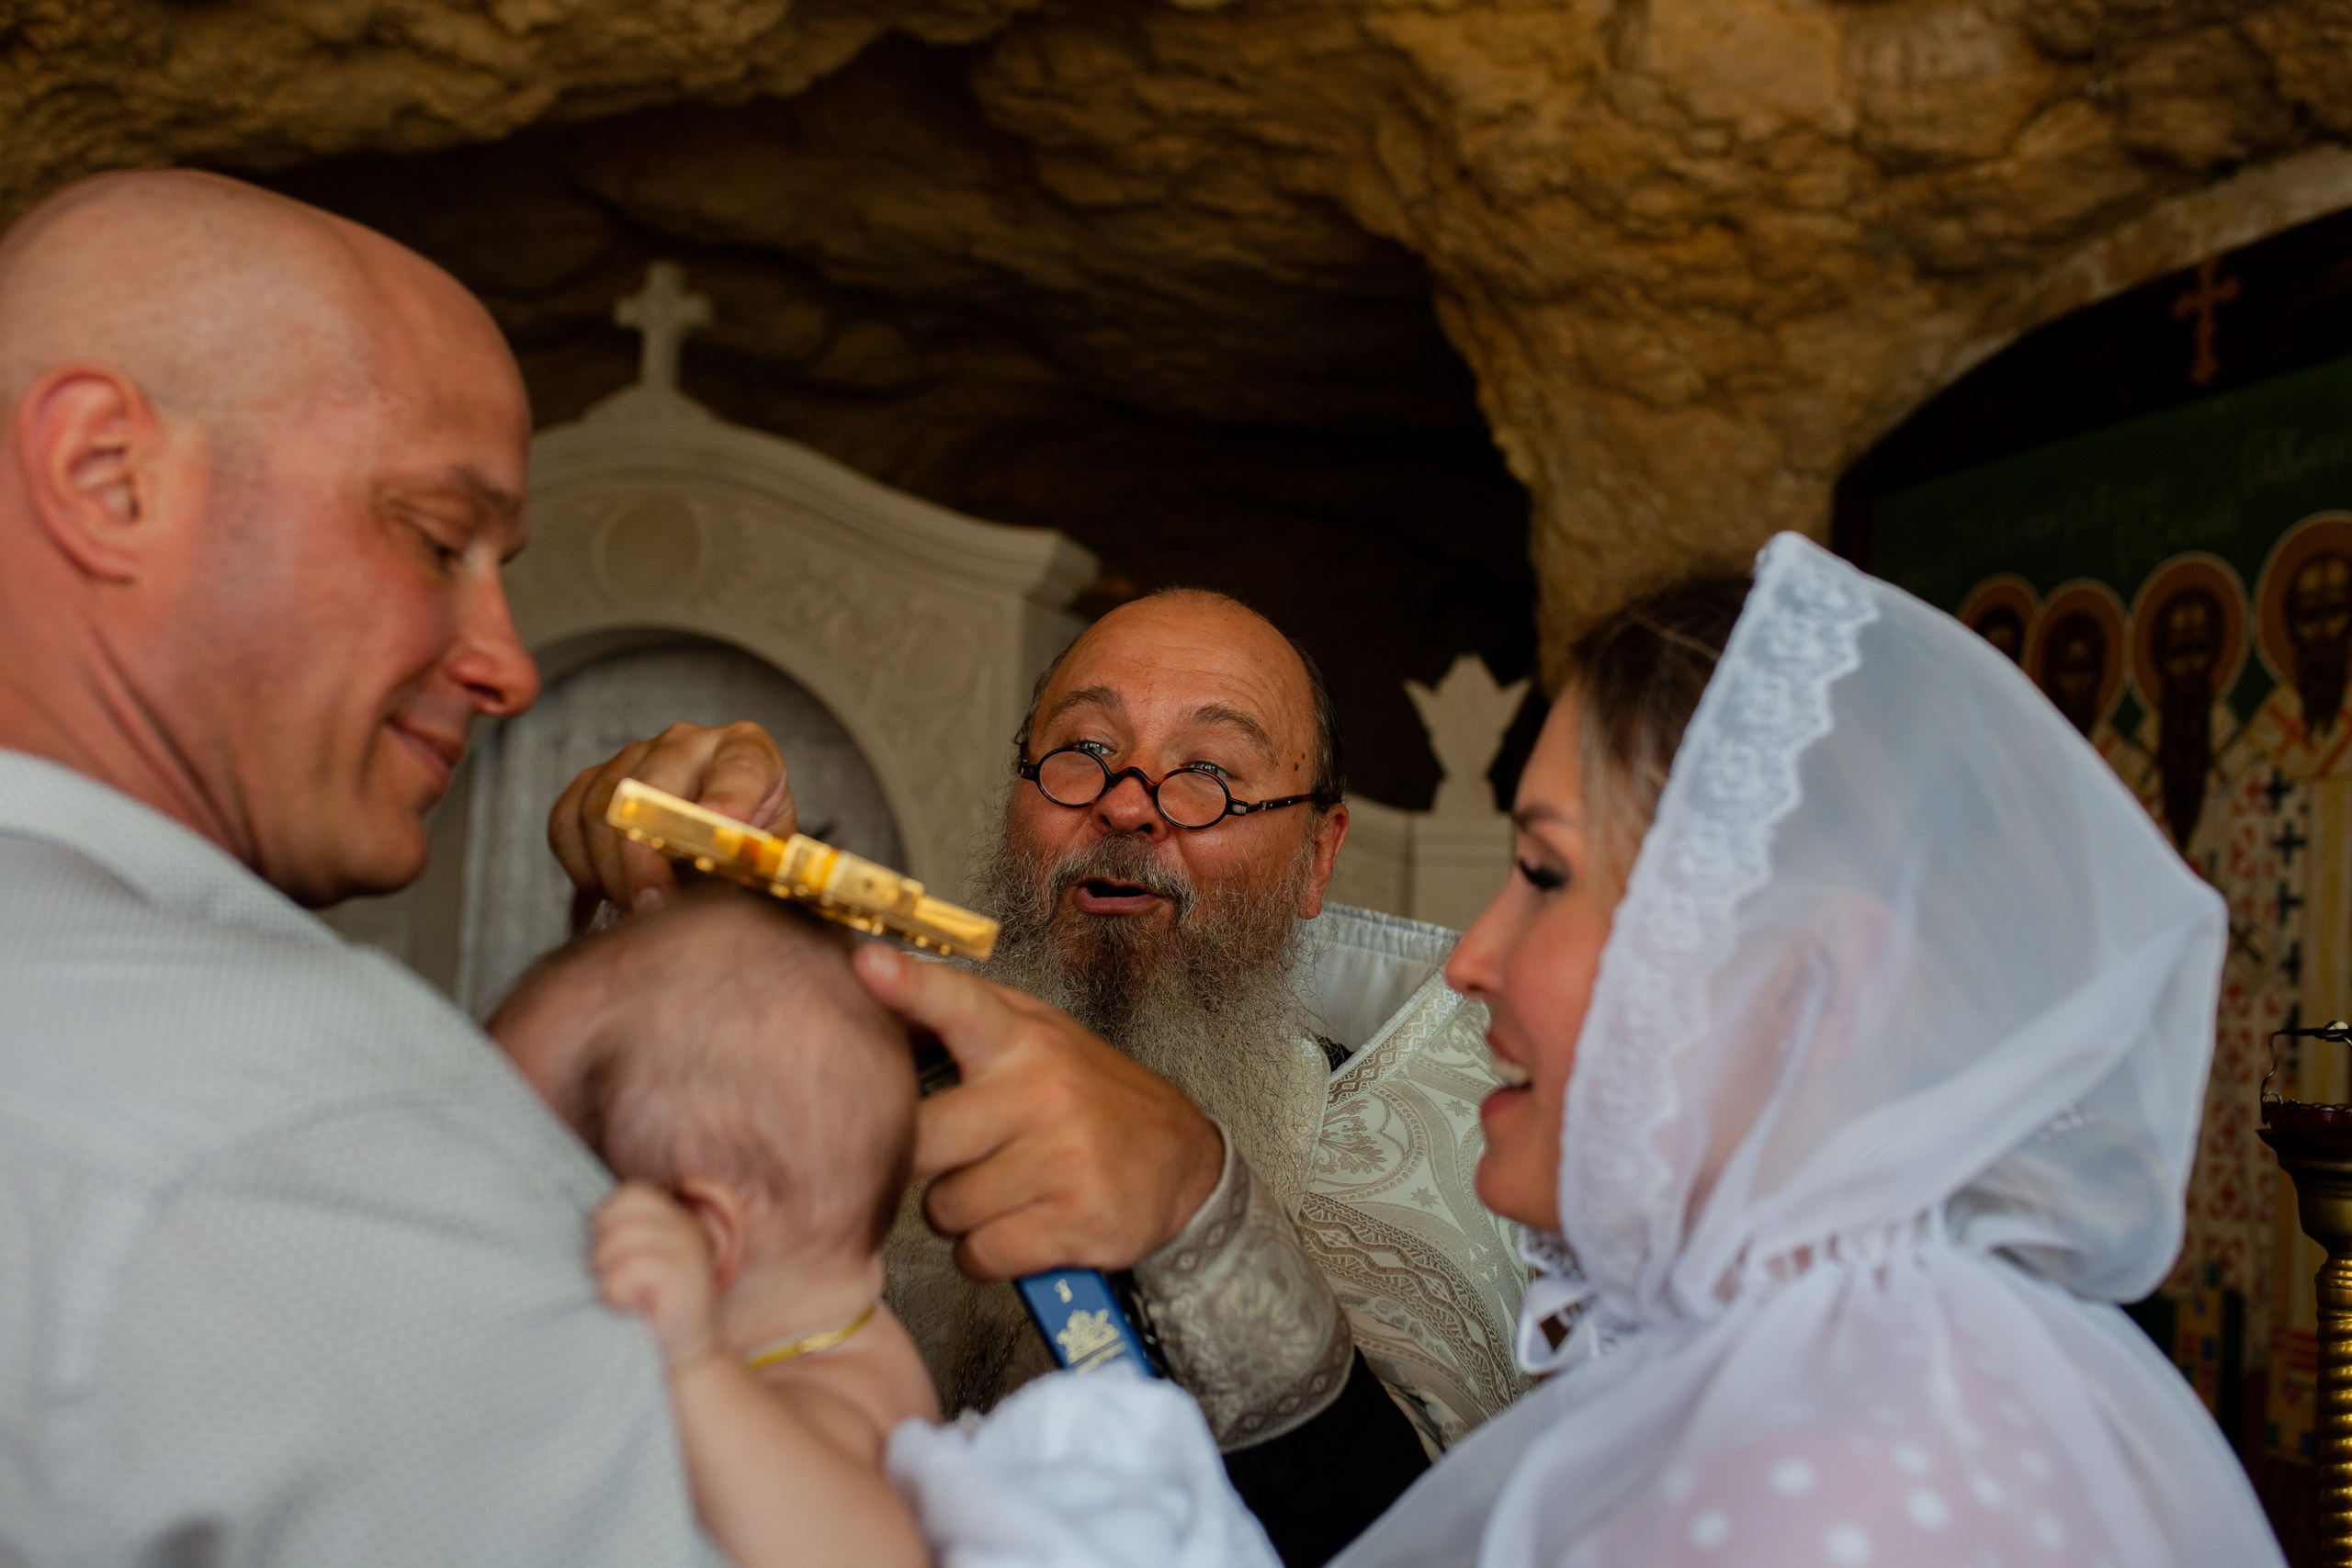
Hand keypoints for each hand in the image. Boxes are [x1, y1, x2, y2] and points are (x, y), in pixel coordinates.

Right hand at [548, 721, 795, 919]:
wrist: (719, 835)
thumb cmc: (749, 845)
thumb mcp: (769, 857)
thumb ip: (752, 870)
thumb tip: (724, 902)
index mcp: (746, 750)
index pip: (740, 768)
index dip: (729, 803)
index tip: (721, 843)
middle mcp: (687, 743)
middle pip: (650, 788)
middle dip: (645, 857)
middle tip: (653, 904)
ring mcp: (634, 755)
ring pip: (600, 809)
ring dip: (612, 870)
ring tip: (638, 908)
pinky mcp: (592, 779)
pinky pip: (567, 821)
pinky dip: (581, 866)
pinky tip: (608, 892)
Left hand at [594, 1181, 720, 1369]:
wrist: (685, 1358)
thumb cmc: (649, 1311)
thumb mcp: (640, 1260)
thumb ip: (621, 1232)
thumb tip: (577, 1220)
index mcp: (677, 1218)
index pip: (630, 1194)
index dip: (608, 1225)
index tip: (615, 1259)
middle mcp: (686, 1226)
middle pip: (617, 1216)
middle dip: (604, 1253)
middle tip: (622, 1283)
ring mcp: (687, 1248)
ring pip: (617, 1243)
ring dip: (608, 1277)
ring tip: (627, 1297)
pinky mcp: (682, 1274)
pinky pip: (627, 1270)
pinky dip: (618, 1294)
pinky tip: (633, 1306)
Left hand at [851, 943, 1224, 1281]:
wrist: (1183, 1165)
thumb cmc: (1089, 1099)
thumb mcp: (1041, 1037)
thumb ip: (969, 1016)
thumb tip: (876, 986)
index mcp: (1025, 1041)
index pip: (960, 1005)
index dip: (911, 986)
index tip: (869, 965)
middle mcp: (1042, 1093)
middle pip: (921, 1141)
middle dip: (921, 1162)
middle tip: (954, 1156)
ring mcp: (1061, 1160)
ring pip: (945, 1208)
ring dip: (960, 1212)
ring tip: (1003, 1191)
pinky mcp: (1074, 1223)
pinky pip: (978, 1254)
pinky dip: (987, 1253)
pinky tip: (1021, 1227)